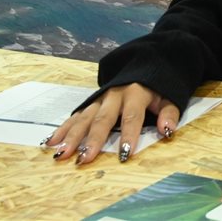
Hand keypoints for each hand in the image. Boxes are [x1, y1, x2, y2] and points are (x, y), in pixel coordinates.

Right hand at [45, 83, 178, 164]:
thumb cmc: (158, 86)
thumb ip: (169, 113)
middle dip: (93, 140)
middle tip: (83, 159)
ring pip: (84, 118)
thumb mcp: (169, 96)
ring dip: (72, 136)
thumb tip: (168, 131)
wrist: (146, 63)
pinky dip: (63, 128)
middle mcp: (114, 95)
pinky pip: (75, 116)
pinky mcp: (91, 102)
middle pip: (103, 119)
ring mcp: (100, 98)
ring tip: (61, 153)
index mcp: (136, 93)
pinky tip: (51, 142)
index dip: (129, 135)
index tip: (125, 155)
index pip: (132, 117)